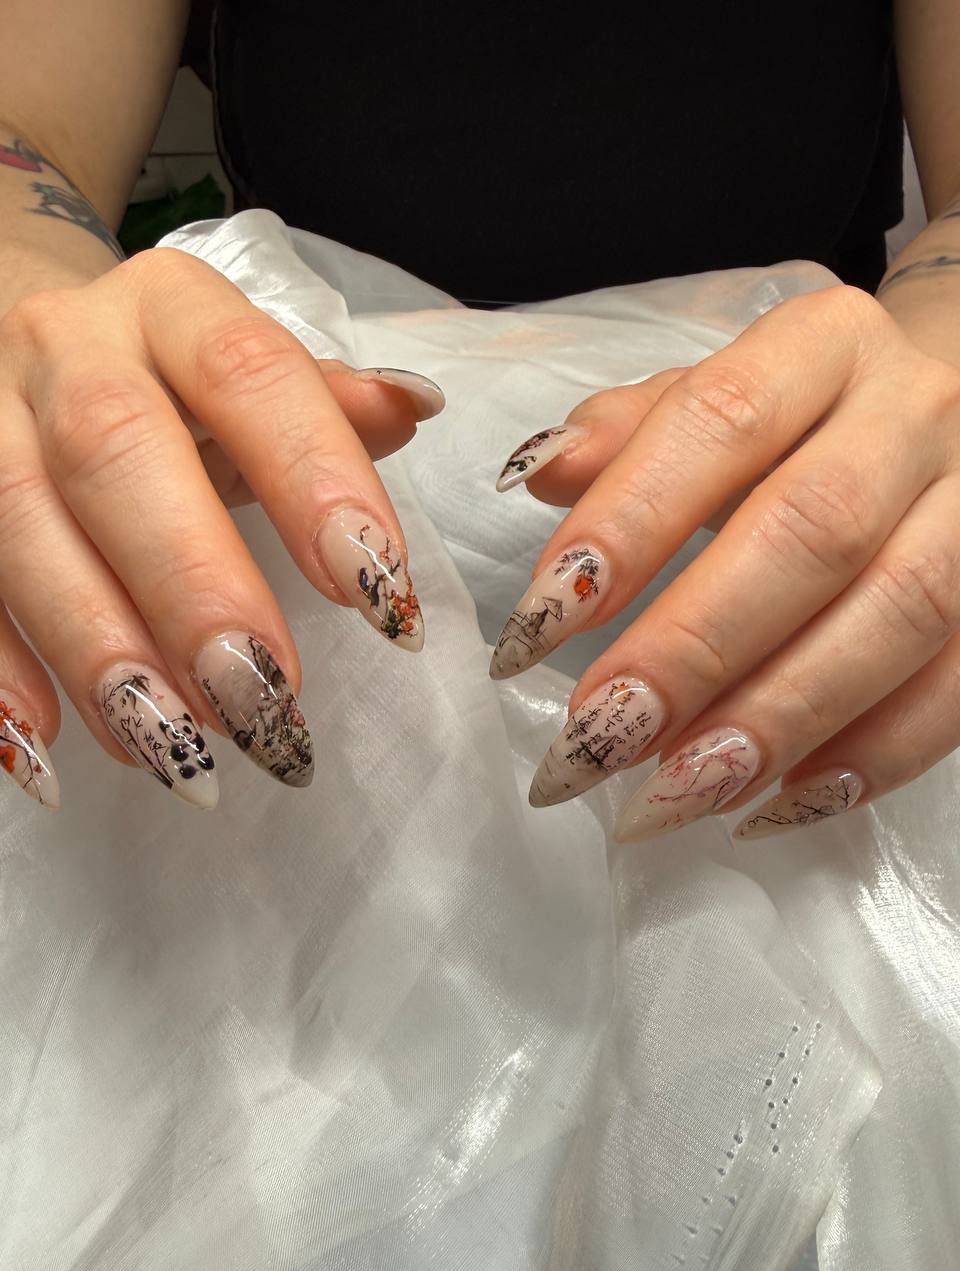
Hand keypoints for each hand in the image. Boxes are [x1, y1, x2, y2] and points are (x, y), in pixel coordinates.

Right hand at [0, 248, 442, 809]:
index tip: (378, 591)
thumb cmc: (165, 379)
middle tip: (262, 698)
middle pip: (114, 450)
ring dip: (96, 646)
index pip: (249, 372)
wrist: (21, 335)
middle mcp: (65, 347)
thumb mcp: (245, 376)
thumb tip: (414, 406)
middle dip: (190, 583)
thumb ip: (322, 402)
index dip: (314, 476)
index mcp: (171, 306)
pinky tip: (50, 749)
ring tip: (176, 751)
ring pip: (17, 522)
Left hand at [492, 285, 959, 841]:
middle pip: (815, 529)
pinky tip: (774, 805)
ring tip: (675, 794)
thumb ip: (625, 434)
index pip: (721, 420)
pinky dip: (870, 757)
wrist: (940, 420)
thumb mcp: (709, 399)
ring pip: (901, 614)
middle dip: (696, 646)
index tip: (539, 623)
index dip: (629, 523)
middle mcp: (919, 413)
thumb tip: (537, 474)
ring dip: (778, 718)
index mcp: (825, 344)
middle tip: (601, 735)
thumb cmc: (796, 424)